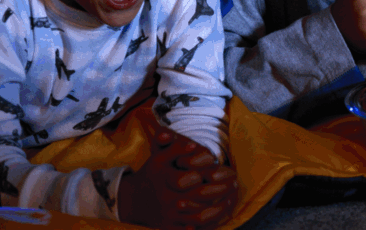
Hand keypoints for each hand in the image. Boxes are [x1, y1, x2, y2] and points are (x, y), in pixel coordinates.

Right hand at [118, 128, 237, 229]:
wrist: (130, 201)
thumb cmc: (150, 175)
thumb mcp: (158, 158)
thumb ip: (175, 148)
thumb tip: (193, 144)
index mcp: (166, 180)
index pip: (192, 178)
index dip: (209, 174)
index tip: (223, 170)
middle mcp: (168, 200)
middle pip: (201, 197)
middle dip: (222, 190)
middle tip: (235, 183)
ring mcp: (170, 216)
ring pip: (201, 217)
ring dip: (220, 209)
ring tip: (230, 199)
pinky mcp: (171, 228)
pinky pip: (194, 229)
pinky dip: (210, 224)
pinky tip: (220, 215)